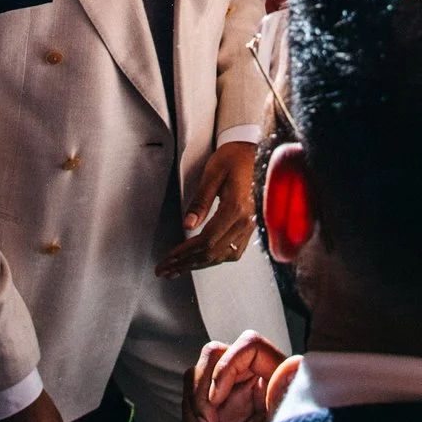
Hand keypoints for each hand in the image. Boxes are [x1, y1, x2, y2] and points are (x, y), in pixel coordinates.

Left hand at [159, 141, 258, 275]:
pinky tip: (202, 260)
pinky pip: (233, 251)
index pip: (206, 240)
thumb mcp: (213, 173)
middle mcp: (246, 221)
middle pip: (213, 252)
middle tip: (166, 269)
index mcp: (236, 208)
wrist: (255, 151)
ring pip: (223, 256)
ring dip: (199, 265)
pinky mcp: (250, 226)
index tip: (168, 259)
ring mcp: (250, 225)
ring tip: (179, 269)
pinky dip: (215, 259)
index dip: (184, 253)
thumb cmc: (234, 158)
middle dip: (187, 263)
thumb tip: (188, 225)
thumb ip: (200, 201)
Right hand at [184, 333, 299, 421]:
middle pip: (212, 358)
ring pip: (195, 382)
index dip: (226, 367)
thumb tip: (290, 367)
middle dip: (201, 397)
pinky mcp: (218, 413)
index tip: (217, 400)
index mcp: (275, 371)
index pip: (249, 345)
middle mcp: (250, 375)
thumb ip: (286, 396)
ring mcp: (231, 392)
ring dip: (193, 416)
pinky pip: (193, 409)